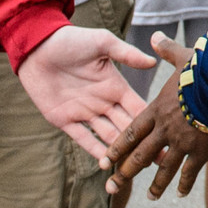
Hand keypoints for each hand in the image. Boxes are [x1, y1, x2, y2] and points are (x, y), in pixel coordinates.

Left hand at [14, 25, 152, 162]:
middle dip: (142, 144)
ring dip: (121, 151)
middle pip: (127, 128)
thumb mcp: (102, 43)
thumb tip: (153, 62)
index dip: (153, 123)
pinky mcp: (64, 119)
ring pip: (108, 137)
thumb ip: (127, 54)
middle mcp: (103, 102)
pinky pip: (83, 138)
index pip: (138, 109)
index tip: (170, 136)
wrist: (37, 46)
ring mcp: (84, 112)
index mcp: (115, 86)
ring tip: (136, 167)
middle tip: (161, 161)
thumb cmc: (71, 40)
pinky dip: (94, 150)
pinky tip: (107, 164)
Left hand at [104, 33, 207, 197]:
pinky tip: (181, 193)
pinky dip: (185, 183)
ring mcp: (181, 143)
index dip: (117, 147)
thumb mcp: (183, 58)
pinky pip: (189, 171)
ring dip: (155, 184)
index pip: (131, 132)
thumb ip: (166, 51)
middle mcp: (164, 129)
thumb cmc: (204, 70)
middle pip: (139, 155)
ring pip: (163, 168)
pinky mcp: (200, 152)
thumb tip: (155, 37)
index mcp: (157, 109)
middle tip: (113, 187)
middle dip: (125, 172)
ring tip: (150, 197)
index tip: (105, 160)